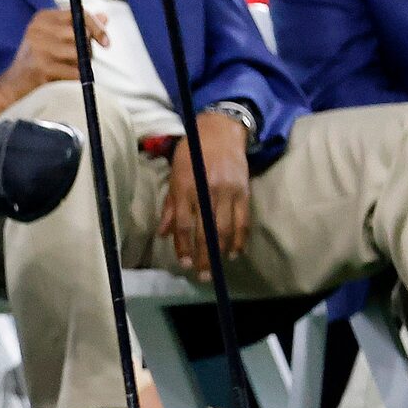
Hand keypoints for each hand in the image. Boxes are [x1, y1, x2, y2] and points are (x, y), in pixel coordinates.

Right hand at [0, 7, 104, 115]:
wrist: (13, 84)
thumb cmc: (38, 60)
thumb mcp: (55, 38)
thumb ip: (78, 27)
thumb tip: (104, 17)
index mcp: (42, 18)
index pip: (78, 14)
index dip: (97, 27)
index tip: (106, 42)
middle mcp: (38, 28)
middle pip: (80, 33)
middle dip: (87, 49)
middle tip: (78, 60)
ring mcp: (38, 47)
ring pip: (79, 53)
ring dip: (80, 65)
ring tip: (67, 69)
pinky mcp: (41, 66)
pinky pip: (74, 71)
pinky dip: (75, 77)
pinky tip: (63, 78)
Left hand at [158, 111, 252, 278]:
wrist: (221, 130)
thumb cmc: (193, 151)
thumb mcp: (175, 172)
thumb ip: (170, 204)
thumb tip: (164, 233)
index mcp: (186, 185)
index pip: (183, 223)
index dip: (183, 246)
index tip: (183, 263)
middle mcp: (207, 190)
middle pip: (206, 231)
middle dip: (203, 256)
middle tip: (202, 276)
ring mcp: (228, 192)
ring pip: (225, 229)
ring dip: (220, 252)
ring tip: (216, 269)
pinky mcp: (244, 192)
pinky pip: (243, 222)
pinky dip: (240, 240)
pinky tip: (234, 253)